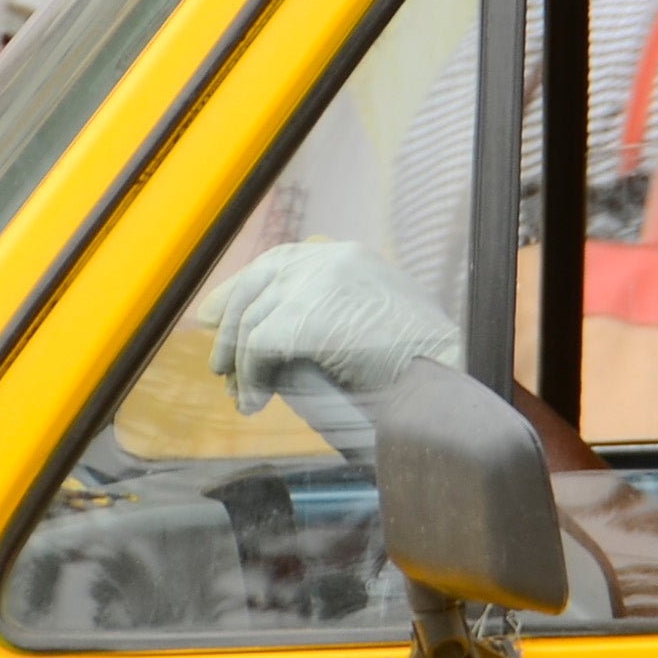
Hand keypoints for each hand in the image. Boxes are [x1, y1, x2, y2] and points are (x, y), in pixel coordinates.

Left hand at [198, 239, 458, 414]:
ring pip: (253, 318)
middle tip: (219, 364)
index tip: (216, 314)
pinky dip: (250, 378)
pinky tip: (254, 402)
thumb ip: (334, 314)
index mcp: (347, 256)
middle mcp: (329, 258)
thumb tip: (280, 336)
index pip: (281, 261)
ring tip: (241, 396)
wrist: (441, 384)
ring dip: (239, 363)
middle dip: (230, 322)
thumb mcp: (376, 322)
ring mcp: (315, 284)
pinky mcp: (302, 317)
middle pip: (257, 281)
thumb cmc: (419, 368)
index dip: (243, 289)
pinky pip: (257, 348)